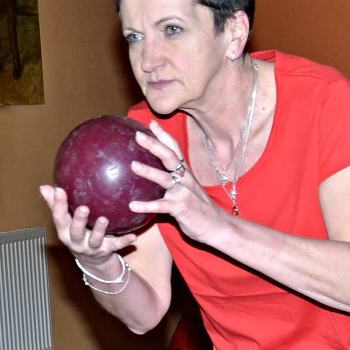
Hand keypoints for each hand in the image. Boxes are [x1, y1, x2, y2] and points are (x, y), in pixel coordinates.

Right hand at [38, 184, 140, 273]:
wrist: (92, 261)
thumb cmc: (77, 234)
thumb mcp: (66, 222)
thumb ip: (56, 205)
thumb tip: (44, 187)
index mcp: (65, 232)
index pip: (59, 218)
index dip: (58, 205)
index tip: (59, 190)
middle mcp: (76, 242)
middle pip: (76, 232)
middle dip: (79, 221)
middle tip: (83, 208)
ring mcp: (92, 248)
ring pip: (95, 240)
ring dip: (100, 230)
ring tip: (104, 219)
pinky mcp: (106, 251)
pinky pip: (116, 246)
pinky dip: (124, 241)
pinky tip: (133, 236)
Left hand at [127, 123, 236, 245]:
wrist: (216, 226)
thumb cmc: (199, 208)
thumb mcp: (188, 189)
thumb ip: (174, 181)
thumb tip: (155, 175)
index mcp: (186, 173)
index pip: (175, 149)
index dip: (164, 135)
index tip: (151, 123)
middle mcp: (185, 179)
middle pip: (170, 157)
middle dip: (154, 145)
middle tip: (138, 136)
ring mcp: (183, 193)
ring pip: (165, 179)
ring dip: (149, 171)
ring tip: (132, 165)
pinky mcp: (181, 208)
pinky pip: (161, 206)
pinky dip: (147, 205)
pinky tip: (132, 205)